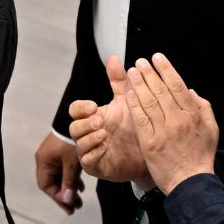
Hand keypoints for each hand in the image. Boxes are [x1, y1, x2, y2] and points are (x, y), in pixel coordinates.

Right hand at [34, 130, 83, 213]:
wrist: (79, 121)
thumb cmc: (72, 141)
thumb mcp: (72, 163)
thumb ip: (69, 181)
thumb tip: (67, 200)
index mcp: (44, 162)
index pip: (46, 185)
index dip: (57, 197)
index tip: (70, 206)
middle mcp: (46, 160)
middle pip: (52, 183)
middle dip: (64, 195)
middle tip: (76, 207)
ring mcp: (53, 157)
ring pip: (59, 178)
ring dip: (69, 188)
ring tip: (79, 199)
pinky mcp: (61, 154)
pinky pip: (63, 170)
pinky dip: (71, 179)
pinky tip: (80, 186)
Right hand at [69, 56, 149, 182]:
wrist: (151, 153)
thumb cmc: (137, 126)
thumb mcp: (129, 101)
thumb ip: (119, 81)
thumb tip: (114, 57)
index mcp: (92, 117)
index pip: (75, 110)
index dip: (81, 108)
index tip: (93, 106)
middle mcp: (87, 134)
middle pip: (73, 127)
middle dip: (84, 124)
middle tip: (99, 120)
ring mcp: (90, 150)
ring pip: (79, 145)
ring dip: (89, 138)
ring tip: (104, 134)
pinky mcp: (96, 166)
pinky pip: (88, 161)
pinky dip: (95, 154)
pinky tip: (106, 148)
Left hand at [126, 54, 218, 193]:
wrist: (190, 181)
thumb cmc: (200, 155)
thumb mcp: (210, 129)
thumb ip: (203, 108)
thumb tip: (190, 90)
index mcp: (193, 115)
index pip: (178, 86)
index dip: (166, 70)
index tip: (157, 58)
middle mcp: (179, 120)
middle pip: (161, 91)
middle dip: (149, 73)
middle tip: (140, 61)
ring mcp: (163, 131)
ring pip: (149, 102)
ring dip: (139, 84)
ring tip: (132, 71)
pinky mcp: (150, 142)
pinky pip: (141, 119)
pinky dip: (134, 104)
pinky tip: (128, 93)